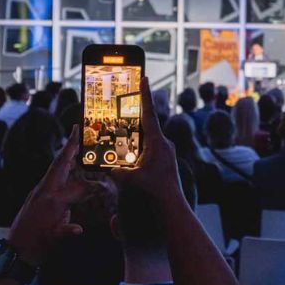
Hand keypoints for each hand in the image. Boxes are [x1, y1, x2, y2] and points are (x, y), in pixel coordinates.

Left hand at [8, 126, 98, 264]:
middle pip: (61, 164)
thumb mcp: (53, 241)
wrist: (16, 254)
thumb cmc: (37, 247)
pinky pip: (54, 177)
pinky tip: (69, 165)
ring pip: (57, 169)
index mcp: (51, 200)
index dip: (95, 185)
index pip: (78, 187)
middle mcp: (45, 191)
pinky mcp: (39, 197)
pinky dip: (63, 167)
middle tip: (78, 129)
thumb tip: (79, 230)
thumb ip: (66, 233)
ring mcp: (40, 193)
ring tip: (76, 141)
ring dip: (67, 155)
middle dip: (70, 147)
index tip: (107, 181)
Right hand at [110, 77, 182, 206]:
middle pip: (144, 125)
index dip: (145, 95)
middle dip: (132, 117)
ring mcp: (164, 152)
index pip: (148, 114)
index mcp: (157, 142)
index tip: (145, 77)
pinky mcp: (163, 160)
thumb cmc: (155, 191)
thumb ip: (118, 171)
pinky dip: (136, 149)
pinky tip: (126, 157)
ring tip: (118, 135)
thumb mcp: (132, 180)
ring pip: (144, 139)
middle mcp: (163, 144)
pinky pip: (146, 149)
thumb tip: (111, 168)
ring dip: (132, 136)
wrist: (173, 207)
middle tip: (121, 106)